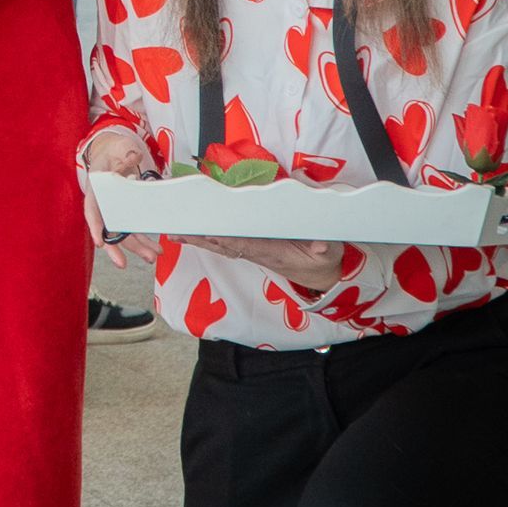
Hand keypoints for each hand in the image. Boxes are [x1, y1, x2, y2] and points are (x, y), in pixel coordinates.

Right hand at [83, 130, 160, 269]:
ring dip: (137, 247)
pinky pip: (133, 229)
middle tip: (123, 264)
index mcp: (96, 188)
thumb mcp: (118, 147)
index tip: (99, 242)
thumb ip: (125, 152)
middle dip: (117, 248)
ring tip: (152, 257)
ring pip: (123, 233)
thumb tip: (134, 156)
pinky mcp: (126, 213)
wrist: (115, 153)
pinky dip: (144, 240)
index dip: (95, 227)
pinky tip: (156, 248)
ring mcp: (115, 210)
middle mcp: (103, 203)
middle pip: (108, 229)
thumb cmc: (113, 151)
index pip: (92, 210)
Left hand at [179, 233, 343, 292]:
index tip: (209, 232)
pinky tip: (190, 235)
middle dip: (202, 237)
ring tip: (176, 233)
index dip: (227, 238)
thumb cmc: (324, 259)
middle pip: (225, 244)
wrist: (322, 276)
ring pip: (221, 243)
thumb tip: (321, 244)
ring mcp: (252, 250)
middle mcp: (258, 251)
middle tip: (178, 231)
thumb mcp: (331, 252)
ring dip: (198, 238)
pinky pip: (225, 242)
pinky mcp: (251, 247)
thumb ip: (325, 246)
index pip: (245, 244)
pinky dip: (206, 237)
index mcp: (273, 252)